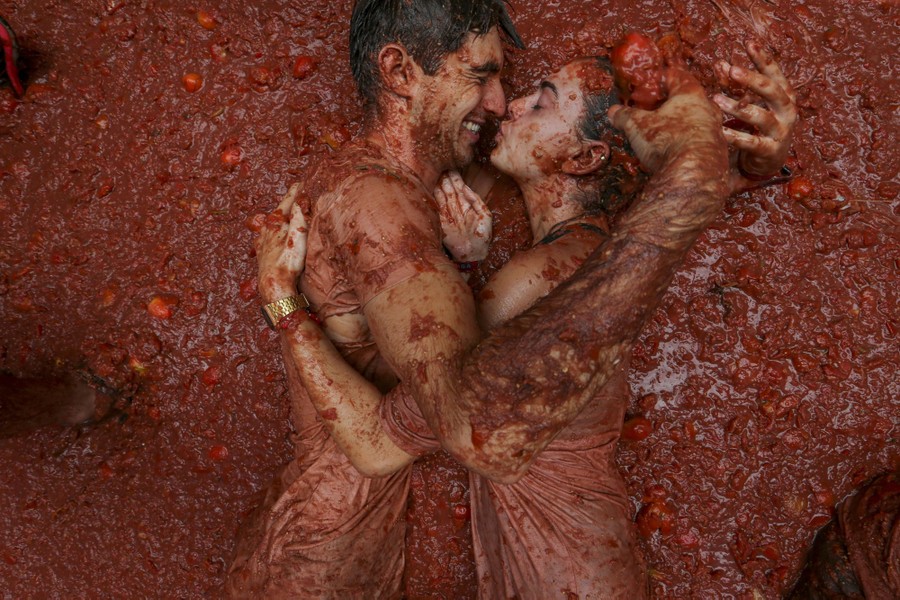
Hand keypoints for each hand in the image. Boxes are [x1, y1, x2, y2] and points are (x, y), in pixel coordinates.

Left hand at [256, 184, 307, 303]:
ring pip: (271, 224)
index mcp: (275, 223)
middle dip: (288, 203)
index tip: (301, 182)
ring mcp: (262, 241)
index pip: (287, 203)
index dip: (295, 192)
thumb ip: (299, 218)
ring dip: (279, 217)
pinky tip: (266, 235)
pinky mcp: (261, 253)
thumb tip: (300, 202)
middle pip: (279, 212)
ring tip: (285, 213)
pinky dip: (269, 232)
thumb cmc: (287, 262)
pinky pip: (265, 237)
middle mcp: (266, 230)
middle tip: (296, 193)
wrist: (273, 284)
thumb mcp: (298, 237)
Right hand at [435, 171, 491, 261]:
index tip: (451, 167)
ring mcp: (447, 214)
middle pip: (448, 189)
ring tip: (436, 173)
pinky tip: (432, 187)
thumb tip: (465, 187)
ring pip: (441, 196)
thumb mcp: (485, 216)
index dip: (455, 178)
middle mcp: (456, 208)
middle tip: (441, 166)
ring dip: (438, 185)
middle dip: (445, 178)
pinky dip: (433, 198)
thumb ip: (476, 200)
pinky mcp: (441, 222)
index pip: (459, 188)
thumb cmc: (483, 237)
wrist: (474, 254)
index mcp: (467, 205)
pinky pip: (436, 207)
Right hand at [608, 64, 725, 174]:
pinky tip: (676, 152)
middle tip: (657, 109)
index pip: (677, 76)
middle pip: (690, 99)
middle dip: (673, 103)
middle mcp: (708, 109)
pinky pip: (701, 142)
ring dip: (683, 124)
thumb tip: (613, 112)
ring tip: (666, 132)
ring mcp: (716, 131)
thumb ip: (624, 116)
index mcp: (690, 95)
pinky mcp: (718, 153)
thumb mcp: (637, 126)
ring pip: (698, 121)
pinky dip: (689, 143)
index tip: (653, 82)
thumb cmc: (666, 141)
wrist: (694, 174)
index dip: (662, 78)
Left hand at [713, 41, 797, 190]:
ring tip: (717, 99)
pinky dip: (735, 136)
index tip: (749, 43)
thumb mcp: (755, 102)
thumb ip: (741, 85)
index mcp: (785, 96)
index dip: (763, 58)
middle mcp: (787, 111)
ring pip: (760, 116)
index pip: (775, 73)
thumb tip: (721, 64)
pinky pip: (751, 142)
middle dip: (752, 79)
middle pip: (772, 91)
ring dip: (737, 107)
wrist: (770, 161)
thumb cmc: (761, 125)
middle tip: (732, 70)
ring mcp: (780, 131)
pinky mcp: (770, 150)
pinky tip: (719, 130)